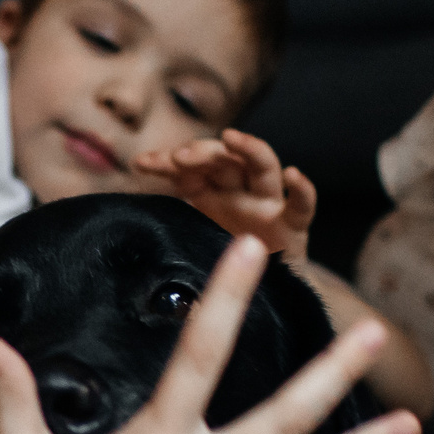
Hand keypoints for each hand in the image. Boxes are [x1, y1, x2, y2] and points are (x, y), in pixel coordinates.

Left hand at [134, 130, 316, 260]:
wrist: (264, 296)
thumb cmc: (224, 266)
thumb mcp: (191, 245)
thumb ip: (170, 233)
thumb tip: (130, 234)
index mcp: (212, 195)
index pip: (189, 170)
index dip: (166, 163)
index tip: (141, 164)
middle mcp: (240, 194)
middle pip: (225, 160)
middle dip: (203, 152)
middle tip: (181, 155)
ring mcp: (268, 207)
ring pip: (264, 168)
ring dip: (249, 149)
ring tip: (233, 138)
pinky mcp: (294, 227)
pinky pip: (302, 206)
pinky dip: (302, 189)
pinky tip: (293, 175)